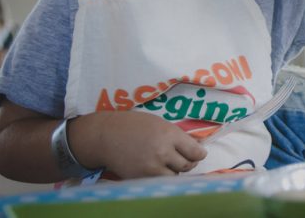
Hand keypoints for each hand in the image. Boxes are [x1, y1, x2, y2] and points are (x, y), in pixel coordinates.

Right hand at [69, 111, 206, 178]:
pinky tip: (157, 168)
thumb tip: (196, 145)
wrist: (105, 136)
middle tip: (185, 159)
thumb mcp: (158, 123)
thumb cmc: (133, 125)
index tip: (199, 154)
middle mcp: (163, 151)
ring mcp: (152, 166)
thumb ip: (176, 135)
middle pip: (187, 165)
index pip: (195, 151)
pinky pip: (160, 181)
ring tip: (168, 162)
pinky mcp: (142, 177)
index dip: (199, 154)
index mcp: (170, 134)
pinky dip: (162, 176)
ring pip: (175, 175)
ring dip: (175, 170)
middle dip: (188, 162)